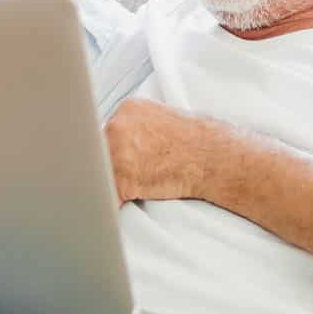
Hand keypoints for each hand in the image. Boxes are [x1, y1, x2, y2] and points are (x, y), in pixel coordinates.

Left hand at [103, 98, 228, 204]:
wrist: (214, 157)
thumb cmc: (195, 143)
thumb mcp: (160, 119)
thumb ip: (135, 127)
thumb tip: (118, 142)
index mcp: (127, 108)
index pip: (105, 132)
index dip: (111, 151)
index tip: (116, 161)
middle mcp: (117, 124)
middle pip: (98, 151)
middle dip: (106, 166)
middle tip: (119, 177)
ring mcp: (118, 150)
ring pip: (98, 173)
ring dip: (108, 184)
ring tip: (125, 190)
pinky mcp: (123, 177)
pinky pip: (106, 195)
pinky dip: (110, 204)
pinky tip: (121, 205)